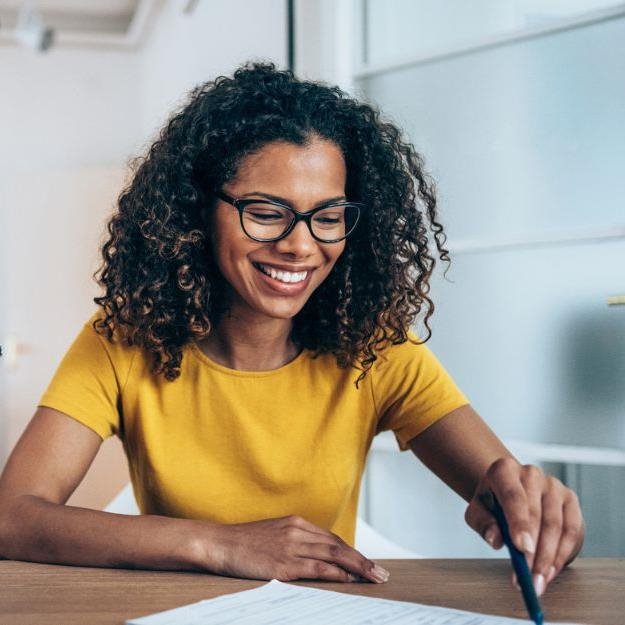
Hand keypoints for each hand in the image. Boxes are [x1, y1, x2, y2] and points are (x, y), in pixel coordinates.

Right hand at [193, 514, 389, 582]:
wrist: (219, 543)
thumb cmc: (244, 543)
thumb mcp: (273, 534)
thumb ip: (294, 540)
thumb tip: (315, 556)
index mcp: (295, 523)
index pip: (331, 538)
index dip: (351, 552)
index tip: (367, 563)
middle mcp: (296, 531)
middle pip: (337, 545)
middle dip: (362, 560)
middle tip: (381, 573)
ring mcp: (290, 547)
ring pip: (332, 555)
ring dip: (356, 568)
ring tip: (373, 578)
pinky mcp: (282, 564)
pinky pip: (315, 568)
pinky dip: (335, 573)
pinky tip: (347, 580)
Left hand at [464, 457, 584, 595]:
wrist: (511, 493)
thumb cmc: (492, 503)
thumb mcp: (478, 511)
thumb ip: (483, 523)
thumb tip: (496, 539)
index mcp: (504, 470)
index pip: (513, 495)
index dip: (519, 523)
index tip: (522, 549)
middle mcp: (531, 473)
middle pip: (536, 514)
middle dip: (533, 550)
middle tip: (527, 577)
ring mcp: (553, 485)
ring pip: (556, 525)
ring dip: (548, 558)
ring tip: (538, 581)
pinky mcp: (570, 499)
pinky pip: (572, 530)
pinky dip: (562, 554)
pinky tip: (551, 571)